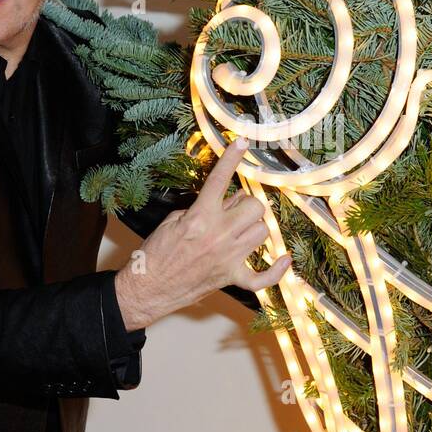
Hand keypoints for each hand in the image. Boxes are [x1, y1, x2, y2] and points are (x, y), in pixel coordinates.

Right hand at [114, 137, 292, 330]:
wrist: (148, 288)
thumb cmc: (155, 254)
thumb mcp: (172, 220)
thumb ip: (200, 209)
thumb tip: (223, 203)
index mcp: (201, 217)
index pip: (220, 180)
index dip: (231, 158)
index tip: (242, 143)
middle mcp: (219, 235)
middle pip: (254, 206)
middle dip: (247, 203)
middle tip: (234, 209)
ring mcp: (228, 257)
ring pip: (263, 232)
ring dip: (254, 227)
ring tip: (240, 230)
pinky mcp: (230, 277)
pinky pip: (263, 277)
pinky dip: (276, 271)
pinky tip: (284, 260)